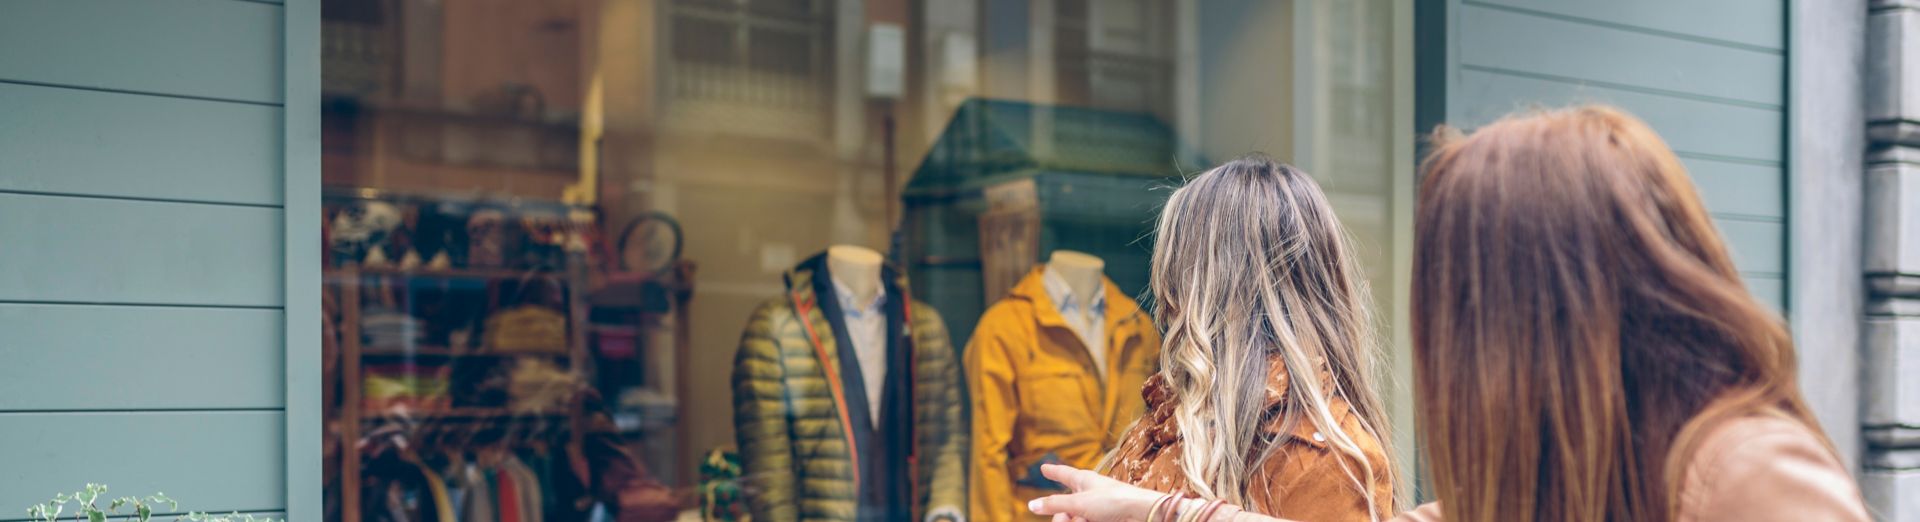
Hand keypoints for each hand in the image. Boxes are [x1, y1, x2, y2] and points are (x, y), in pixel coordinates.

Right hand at [1026, 463, 1163, 521]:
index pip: (1063, 473)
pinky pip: (1084, 521)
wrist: (1140, 514)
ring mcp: (1095, 508)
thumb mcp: (1078, 503)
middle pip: (1063, 507)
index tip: (1044, 468)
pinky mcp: (1102, 519)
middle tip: (1068, 521)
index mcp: (1083, 479)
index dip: (1053, 471)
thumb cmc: (1112, 501)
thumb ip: (1054, 504)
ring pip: (1073, 518)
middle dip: (1062, 517)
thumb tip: (1031, 505)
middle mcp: (1088, 492)